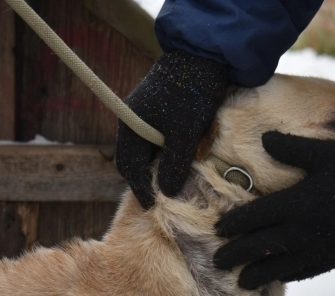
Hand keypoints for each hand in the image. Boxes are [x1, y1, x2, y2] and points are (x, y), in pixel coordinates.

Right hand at [116, 49, 228, 208]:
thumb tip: (167, 192)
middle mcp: (134, 119)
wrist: (206, 52)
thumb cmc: (192, 91)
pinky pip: (160, 137)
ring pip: (149, 148)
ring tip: (175, 181)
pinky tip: (182, 159)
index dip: (140, 188)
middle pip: (136, 159)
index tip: (152, 205)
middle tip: (163, 197)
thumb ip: (175, 163)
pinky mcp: (162, 108)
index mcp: (130, 124)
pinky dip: (168, 151)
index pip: (128, 166)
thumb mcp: (185, 131)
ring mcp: (147, 113)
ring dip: (160, 165)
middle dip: (148, 178)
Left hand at [213, 132, 334, 289]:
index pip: (252, 218)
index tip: (217, 230)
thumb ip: (292, 148)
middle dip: (234, 256)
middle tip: (217, 262)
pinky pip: (302, 273)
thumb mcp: (326, 152)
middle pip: (257, 248)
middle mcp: (299, 231)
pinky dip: (285, 276)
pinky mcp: (331, 259)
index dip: (232, 226)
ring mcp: (315, 249)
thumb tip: (264, 139)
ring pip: (276, 268)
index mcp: (294, 203)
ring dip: (255, 275)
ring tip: (240, 281)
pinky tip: (278, 278)